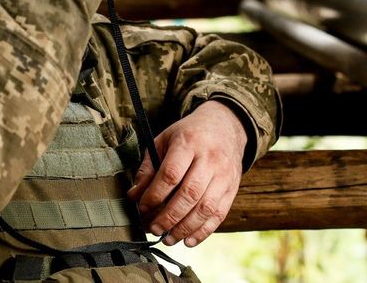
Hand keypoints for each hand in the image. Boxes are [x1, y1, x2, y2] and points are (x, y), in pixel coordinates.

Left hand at [128, 100, 246, 246]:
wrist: (225, 126)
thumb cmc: (188, 135)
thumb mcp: (164, 141)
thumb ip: (148, 168)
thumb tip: (134, 196)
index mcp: (189, 143)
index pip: (171, 174)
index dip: (155, 195)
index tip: (143, 208)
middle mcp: (210, 159)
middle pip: (189, 194)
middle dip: (169, 216)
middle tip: (154, 229)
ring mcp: (224, 174)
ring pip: (206, 207)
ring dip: (185, 228)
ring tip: (168, 239)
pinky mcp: (232, 188)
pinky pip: (219, 214)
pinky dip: (204, 231)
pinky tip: (189, 241)